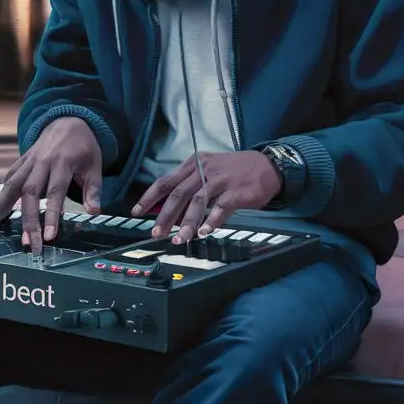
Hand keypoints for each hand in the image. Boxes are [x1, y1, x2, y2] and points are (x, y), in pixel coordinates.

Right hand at [0, 116, 102, 253]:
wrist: (69, 120)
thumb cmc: (84, 146)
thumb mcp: (95, 164)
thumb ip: (93, 189)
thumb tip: (94, 212)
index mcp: (62, 162)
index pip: (55, 192)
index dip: (51, 215)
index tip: (48, 236)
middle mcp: (42, 161)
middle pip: (31, 192)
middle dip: (28, 220)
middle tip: (28, 243)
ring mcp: (30, 160)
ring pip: (13, 183)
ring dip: (2, 204)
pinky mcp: (22, 159)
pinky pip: (11, 175)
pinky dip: (3, 192)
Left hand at [132, 151, 282, 244]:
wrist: (267, 166)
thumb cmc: (234, 171)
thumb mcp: (209, 170)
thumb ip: (190, 186)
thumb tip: (169, 211)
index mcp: (194, 164)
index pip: (166, 181)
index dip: (149, 197)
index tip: (136, 212)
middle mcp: (204, 169)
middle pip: (179, 193)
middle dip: (165, 215)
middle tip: (156, 233)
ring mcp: (221, 179)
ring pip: (198, 201)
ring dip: (187, 223)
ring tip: (179, 239)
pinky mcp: (236, 191)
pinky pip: (221, 207)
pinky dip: (211, 220)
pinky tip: (205, 232)